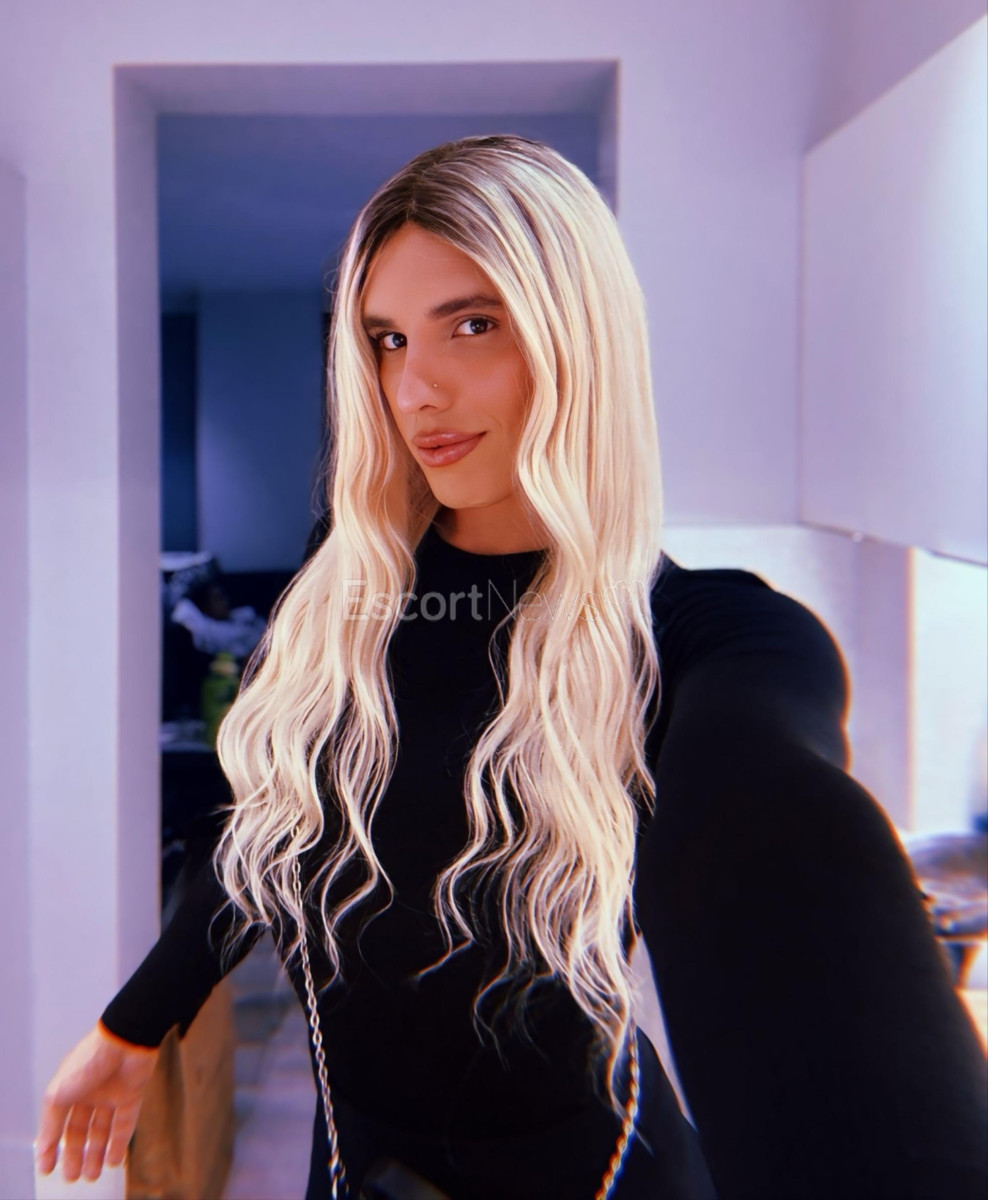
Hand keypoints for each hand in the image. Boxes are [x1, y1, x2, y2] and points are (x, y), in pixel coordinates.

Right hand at [34, 1020, 159, 1182]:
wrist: (126, 1039)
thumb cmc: (88, 1062)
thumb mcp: (58, 1094)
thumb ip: (51, 1122)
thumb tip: (44, 1148)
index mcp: (69, 1089)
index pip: (59, 1123)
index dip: (52, 1146)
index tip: (47, 1169)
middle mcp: (90, 1092)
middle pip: (81, 1130)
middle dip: (76, 1154)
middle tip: (73, 1177)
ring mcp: (111, 1094)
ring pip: (102, 1130)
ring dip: (96, 1153)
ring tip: (92, 1176)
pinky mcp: (132, 1094)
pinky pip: (124, 1123)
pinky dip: (118, 1143)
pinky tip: (112, 1162)